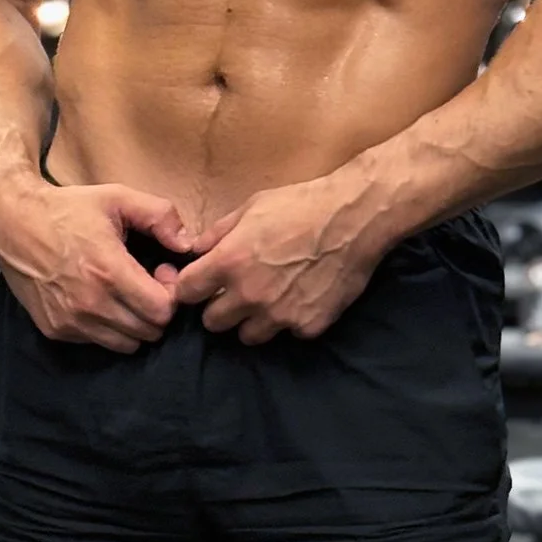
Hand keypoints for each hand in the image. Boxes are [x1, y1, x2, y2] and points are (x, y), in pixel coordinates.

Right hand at [0, 175, 193, 353]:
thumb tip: (187, 244)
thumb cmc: (69, 209)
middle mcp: (90, 304)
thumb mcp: (118, 197)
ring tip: (124, 293)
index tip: (160, 272)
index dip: (171, 293)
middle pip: (149, 331)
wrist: (12, 224)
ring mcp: (71, 322)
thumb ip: (160, 215)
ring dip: (134, 323)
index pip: (162, 311)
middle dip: (156, 309)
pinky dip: (108, 328)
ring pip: (126, 344)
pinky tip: (100, 299)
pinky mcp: (56, 330)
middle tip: (145, 282)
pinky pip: (98, 343)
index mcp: (109, 271)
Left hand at [171, 181, 376, 345]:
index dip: (192, 287)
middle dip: (220, 308)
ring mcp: (280, 316)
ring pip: (248, 336)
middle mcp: (249, 295)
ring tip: (269, 299)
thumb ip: (217, 233)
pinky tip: (301, 298)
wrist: (354, 218)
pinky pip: (288, 334)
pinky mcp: (308, 326)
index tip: (202, 284)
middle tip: (237, 292)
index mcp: (229, 263)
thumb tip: (195, 250)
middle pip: (213, 323)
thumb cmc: (300, 205)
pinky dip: (290, 321)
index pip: (186, 292)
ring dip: (252, 320)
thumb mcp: (251, 207)